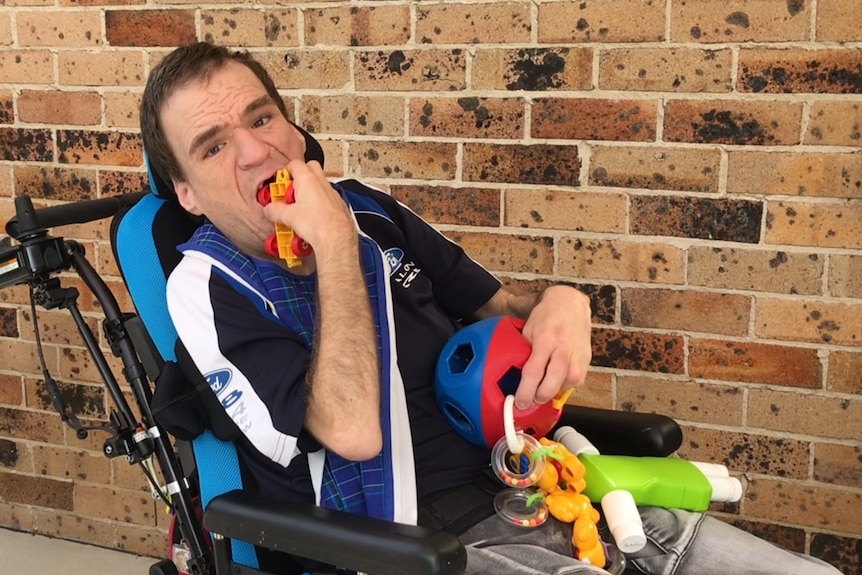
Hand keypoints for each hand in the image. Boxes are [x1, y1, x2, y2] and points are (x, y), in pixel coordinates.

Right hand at [262, 160, 355, 258]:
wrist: (337, 239)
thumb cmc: (318, 225)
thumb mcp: (288, 217)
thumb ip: (275, 210)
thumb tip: (269, 209)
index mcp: (308, 179)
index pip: (294, 164)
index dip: (284, 173)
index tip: (278, 184)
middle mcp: (322, 182)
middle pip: (310, 169)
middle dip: (298, 178)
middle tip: (289, 193)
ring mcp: (332, 193)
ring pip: (319, 184)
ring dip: (309, 192)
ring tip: (299, 209)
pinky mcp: (339, 205)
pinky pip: (327, 198)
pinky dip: (318, 203)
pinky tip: (312, 217)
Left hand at [515, 286, 591, 409]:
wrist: (569, 303)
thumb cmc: (546, 317)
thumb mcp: (528, 330)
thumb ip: (525, 352)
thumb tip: (517, 376)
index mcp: (544, 340)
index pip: (534, 371)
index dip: (526, 391)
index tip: (520, 402)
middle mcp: (563, 348)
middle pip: (554, 380)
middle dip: (542, 395)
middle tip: (532, 400)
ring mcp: (577, 354)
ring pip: (569, 382)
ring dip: (555, 390)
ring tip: (544, 390)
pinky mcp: (586, 358)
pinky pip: (578, 380)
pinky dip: (566, 384)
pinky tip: (557, 381)